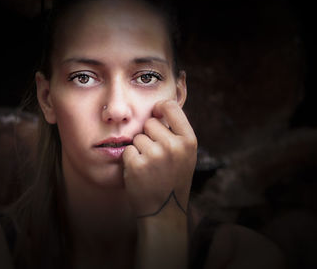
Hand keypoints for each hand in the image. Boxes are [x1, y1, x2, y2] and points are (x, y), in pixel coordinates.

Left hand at [123, 100, 196, 217]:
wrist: (164, 209)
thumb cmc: (173, 178)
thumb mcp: (185, 154)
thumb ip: (176, 132)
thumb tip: (159, 107)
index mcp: (188, 141)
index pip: (170, 107)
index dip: (160, 108)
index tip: (156, 114)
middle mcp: (173, 146)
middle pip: (149, 123)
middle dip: (149, 135)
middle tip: (156, 155)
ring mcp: (154, 155)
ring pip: (137, 137)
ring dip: (139, 149)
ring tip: (150, 166)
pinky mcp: (137, 165)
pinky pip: (128, 150)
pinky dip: (130, 160)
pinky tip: (141, 172)